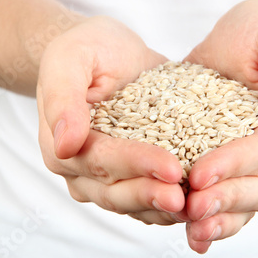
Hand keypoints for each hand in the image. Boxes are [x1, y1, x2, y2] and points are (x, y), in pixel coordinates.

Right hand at [37, 16, 185, 224]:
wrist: (107, 53)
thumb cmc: (87, 49)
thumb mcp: (70, 58)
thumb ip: (62, 97)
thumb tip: (65, 145)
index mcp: (60, 144)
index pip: (100, 160)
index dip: (137, 165)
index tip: (172, 167)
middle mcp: (79, 169)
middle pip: (115, 191)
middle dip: (152, 194)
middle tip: (186, 198)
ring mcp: (103, 178)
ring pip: (132, 203)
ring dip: (162, 208)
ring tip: (197, 207)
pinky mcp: (128, 176)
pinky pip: (146, 199)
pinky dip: (168, 205)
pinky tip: (195, 203)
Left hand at [183, 0, 257, 251]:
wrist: (254, 39)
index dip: (234, 165)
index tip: (200, 175)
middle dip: (225, 199)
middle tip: (191, 208)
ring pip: (246, 201)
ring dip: (220, 219)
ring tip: (191, 231)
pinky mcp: (237, 164)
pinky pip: (230, 196)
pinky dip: (215, 218)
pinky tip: (192, 235)